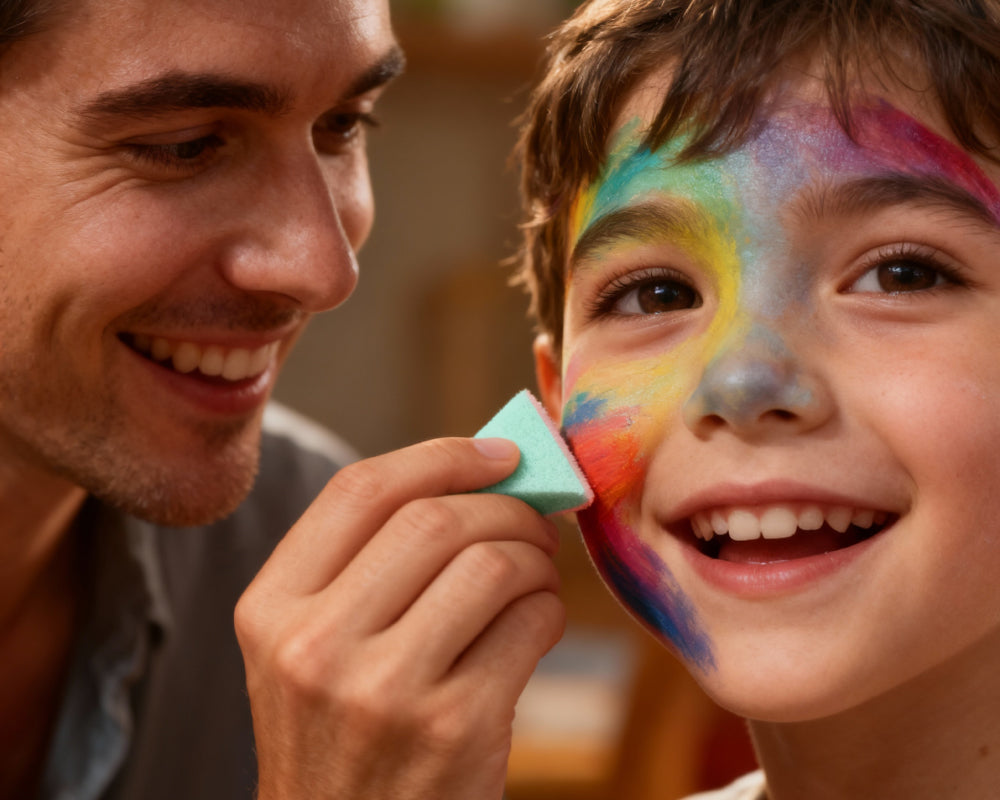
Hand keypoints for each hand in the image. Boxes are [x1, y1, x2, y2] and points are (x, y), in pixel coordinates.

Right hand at [234, 437, 564, 799]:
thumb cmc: (341, 737)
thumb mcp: (312, 649)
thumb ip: (368, 564)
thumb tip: (480, 475)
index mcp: (272, 608)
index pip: (362, 490)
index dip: (443, 456)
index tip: (498, 454)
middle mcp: (316, 645)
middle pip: (435, 519)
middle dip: (506, 505)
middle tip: (534, 518)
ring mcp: (385, 690)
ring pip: (493, 563)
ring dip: (536, 557)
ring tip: (536, 573)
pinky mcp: (455, 728)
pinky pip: (531, 622)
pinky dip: (550, 609)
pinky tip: (536, 624)